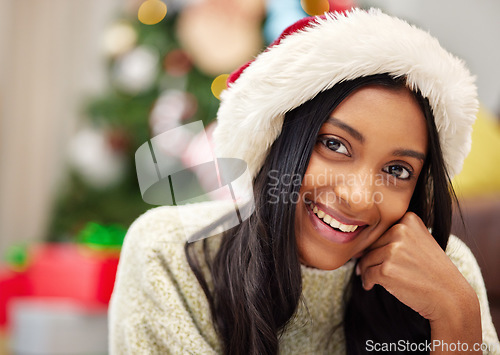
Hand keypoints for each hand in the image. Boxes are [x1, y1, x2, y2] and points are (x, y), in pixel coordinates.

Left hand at [355, 212, 477, 322]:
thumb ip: (394, 236)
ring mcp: (393, 250)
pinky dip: (367, 281)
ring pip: (366, 259)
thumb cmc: (432, 271)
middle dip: (370, 258)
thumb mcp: (419, 241)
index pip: (381, 230)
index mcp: (409, 219)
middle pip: (371, 244)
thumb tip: (358, 245)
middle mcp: (401, 230)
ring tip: (375, 279)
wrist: (450, 296)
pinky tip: (371, 285)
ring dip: (366, 271)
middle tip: (378, 270)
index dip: (377, 245)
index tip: (382, 256)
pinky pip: (367, 274)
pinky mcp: (386, 269)